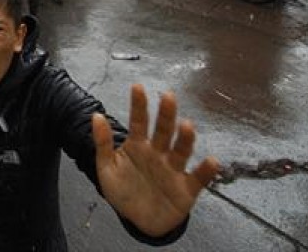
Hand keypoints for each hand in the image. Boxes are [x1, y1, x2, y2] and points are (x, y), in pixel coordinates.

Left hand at [93, 84, 219, 237]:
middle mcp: (158, 153)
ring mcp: (173, 169)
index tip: (137, 86)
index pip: (138, 121)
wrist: (139, 221)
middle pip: (163, 131)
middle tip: (168, 96)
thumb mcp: (106, 168)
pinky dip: (206, 171)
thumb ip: (102, 143)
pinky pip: (198, 178)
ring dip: (185, 138)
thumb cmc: (123, 190)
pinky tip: (211, 161)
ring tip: (186, 125)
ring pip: (181, 150)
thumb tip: (96, 115)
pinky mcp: (186, 188)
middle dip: (166, 114)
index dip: (138, 105)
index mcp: (138, 145)